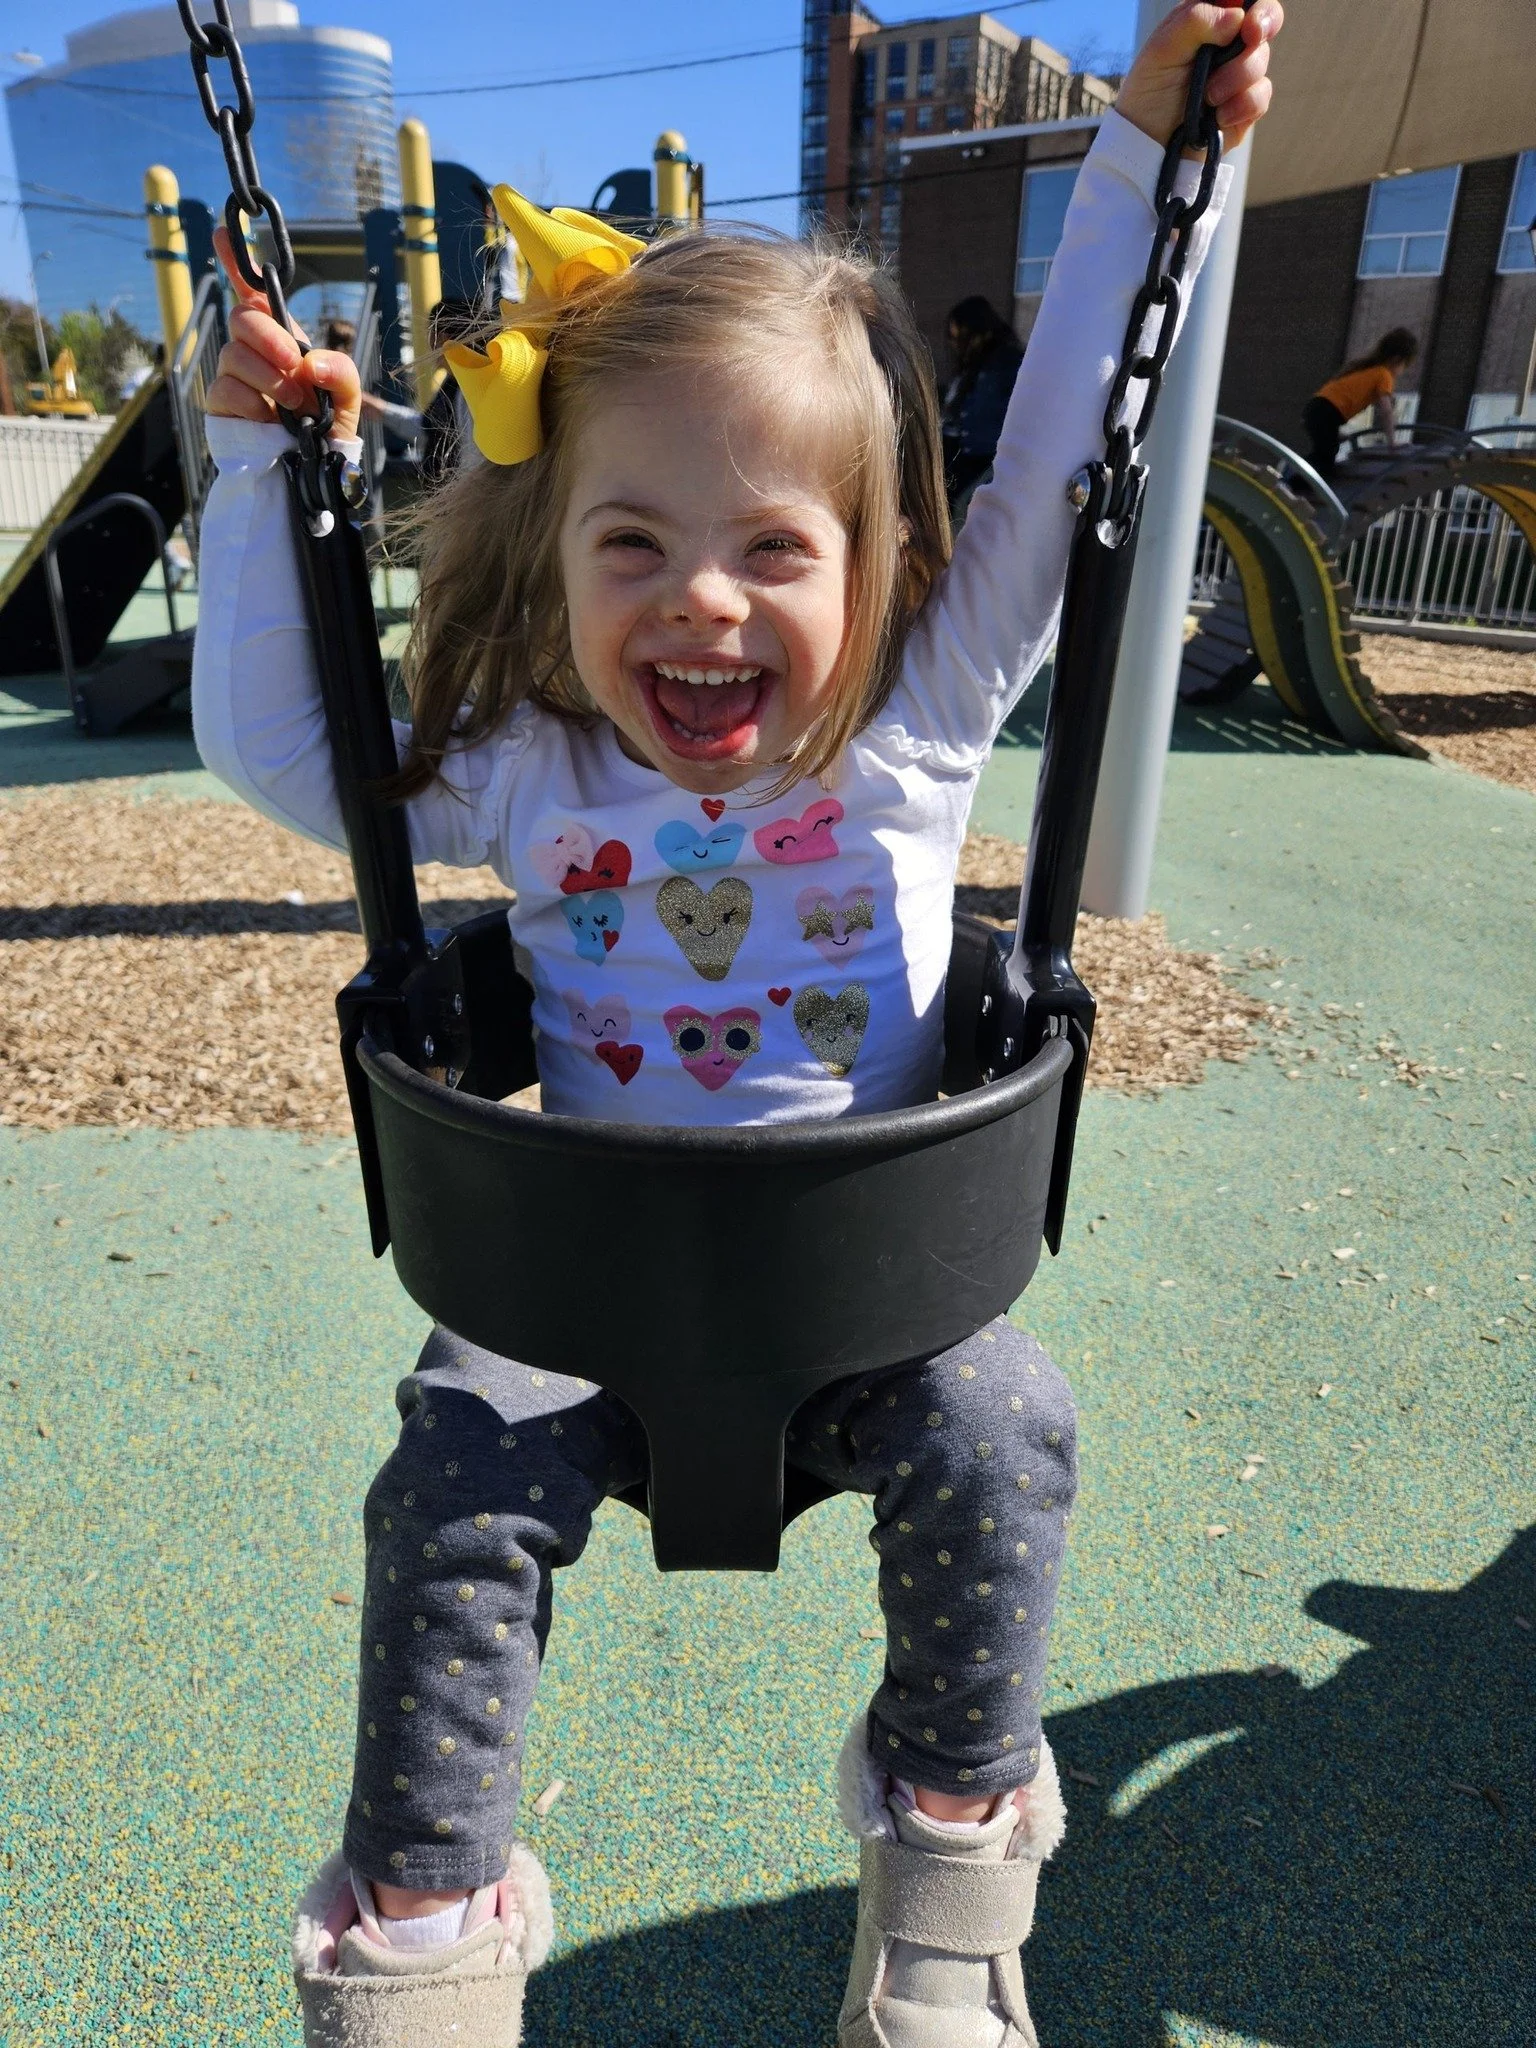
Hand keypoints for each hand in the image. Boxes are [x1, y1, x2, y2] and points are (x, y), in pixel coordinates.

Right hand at [203, 226, 361, 439]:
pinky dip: (253, 403)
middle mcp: (253, 350)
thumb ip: (341, 371)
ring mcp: (233, 376)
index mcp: (281, 337)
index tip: (222, 232)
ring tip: (296, 406)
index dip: (237, 262)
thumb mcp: (347, 394)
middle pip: (242, 317)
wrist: (315, 470)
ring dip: (270, 379)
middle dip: (270, 338)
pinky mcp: (221, 406)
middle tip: (295, 366)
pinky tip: (270, 420)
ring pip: (233, 354)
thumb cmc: (327, 425)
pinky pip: (225, 389)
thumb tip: (310, 362)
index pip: (253, 292)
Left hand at [1115, 2, 1280, 154]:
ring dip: (1236, 78)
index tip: (1246, 13)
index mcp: (1207, 20)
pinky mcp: (1246, 105)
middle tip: (1252, 34)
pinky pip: (1261, 95)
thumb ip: (1195, 22)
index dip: (1251, 2)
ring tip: (1208, 96)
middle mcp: (1227, 43)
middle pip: (1265, 19)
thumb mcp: (1162, 50)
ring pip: (1260, 59)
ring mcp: (1239, 73)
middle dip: (1264, 22)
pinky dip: (1240, 106)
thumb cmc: (1148, 94)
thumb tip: (1236, 17)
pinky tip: (1218, 117)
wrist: (1150, 146)